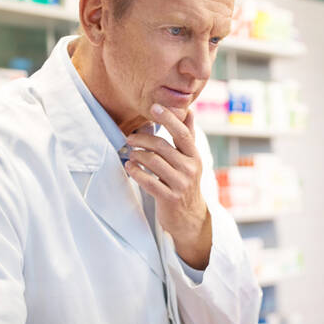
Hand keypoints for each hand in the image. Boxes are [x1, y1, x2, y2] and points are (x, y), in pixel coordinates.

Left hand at [125, 103, 211, 268]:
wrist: (189, 217)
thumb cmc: (185, 182)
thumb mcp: (190, 159)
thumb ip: (188, 135)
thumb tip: (189, 110)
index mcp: (194, 156)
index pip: (182, 133)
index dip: (168, 118)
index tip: (154, 107)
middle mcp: (190, 168)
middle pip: (162, 146)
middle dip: (142, 139)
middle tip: (129, 138)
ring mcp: (180, 184)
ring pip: (153, 162)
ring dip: (137, 155)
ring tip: (129, 154)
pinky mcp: (169, 198)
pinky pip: (148, 181)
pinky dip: (136, 172)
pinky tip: (129, 168)